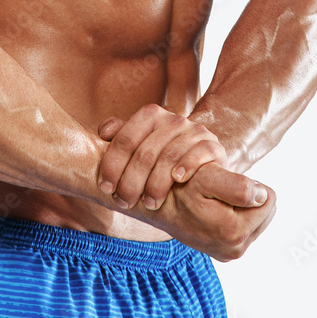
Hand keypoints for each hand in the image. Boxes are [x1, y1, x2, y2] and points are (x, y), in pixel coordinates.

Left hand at [97, 102, 266, 210]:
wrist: (200, 162)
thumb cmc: (161, 157)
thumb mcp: (140, 145)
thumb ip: (120, 136)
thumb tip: (103, 133)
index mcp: (151, 114)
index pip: (125, 140)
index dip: (112, 166)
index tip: (105, 188)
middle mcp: (172, 119)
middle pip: (145, 153)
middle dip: (131, 182)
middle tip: (124, 202)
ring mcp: (194, 130)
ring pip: (169, 157)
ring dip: (156, 184)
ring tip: (148, 203)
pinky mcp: (212, 145)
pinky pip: (198, 154)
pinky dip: (187, 166)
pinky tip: (177, 181)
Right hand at [152, 162, 276, 260]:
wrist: (156, 204)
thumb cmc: (179, 187)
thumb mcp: (205, 179)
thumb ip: (237, 186)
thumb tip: (263, 196)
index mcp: (234, 232)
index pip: (268, 198)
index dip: (250, 184)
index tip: (226, 183)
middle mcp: (235, 249)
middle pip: (266, 211)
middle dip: (249, 197)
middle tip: (221, 192)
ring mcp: (230, 253)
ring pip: (257, 219)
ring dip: (243, 207)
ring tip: (217, 201)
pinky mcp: (226, 253)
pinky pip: (246, 229)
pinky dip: (235, 217)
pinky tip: (215, 212)